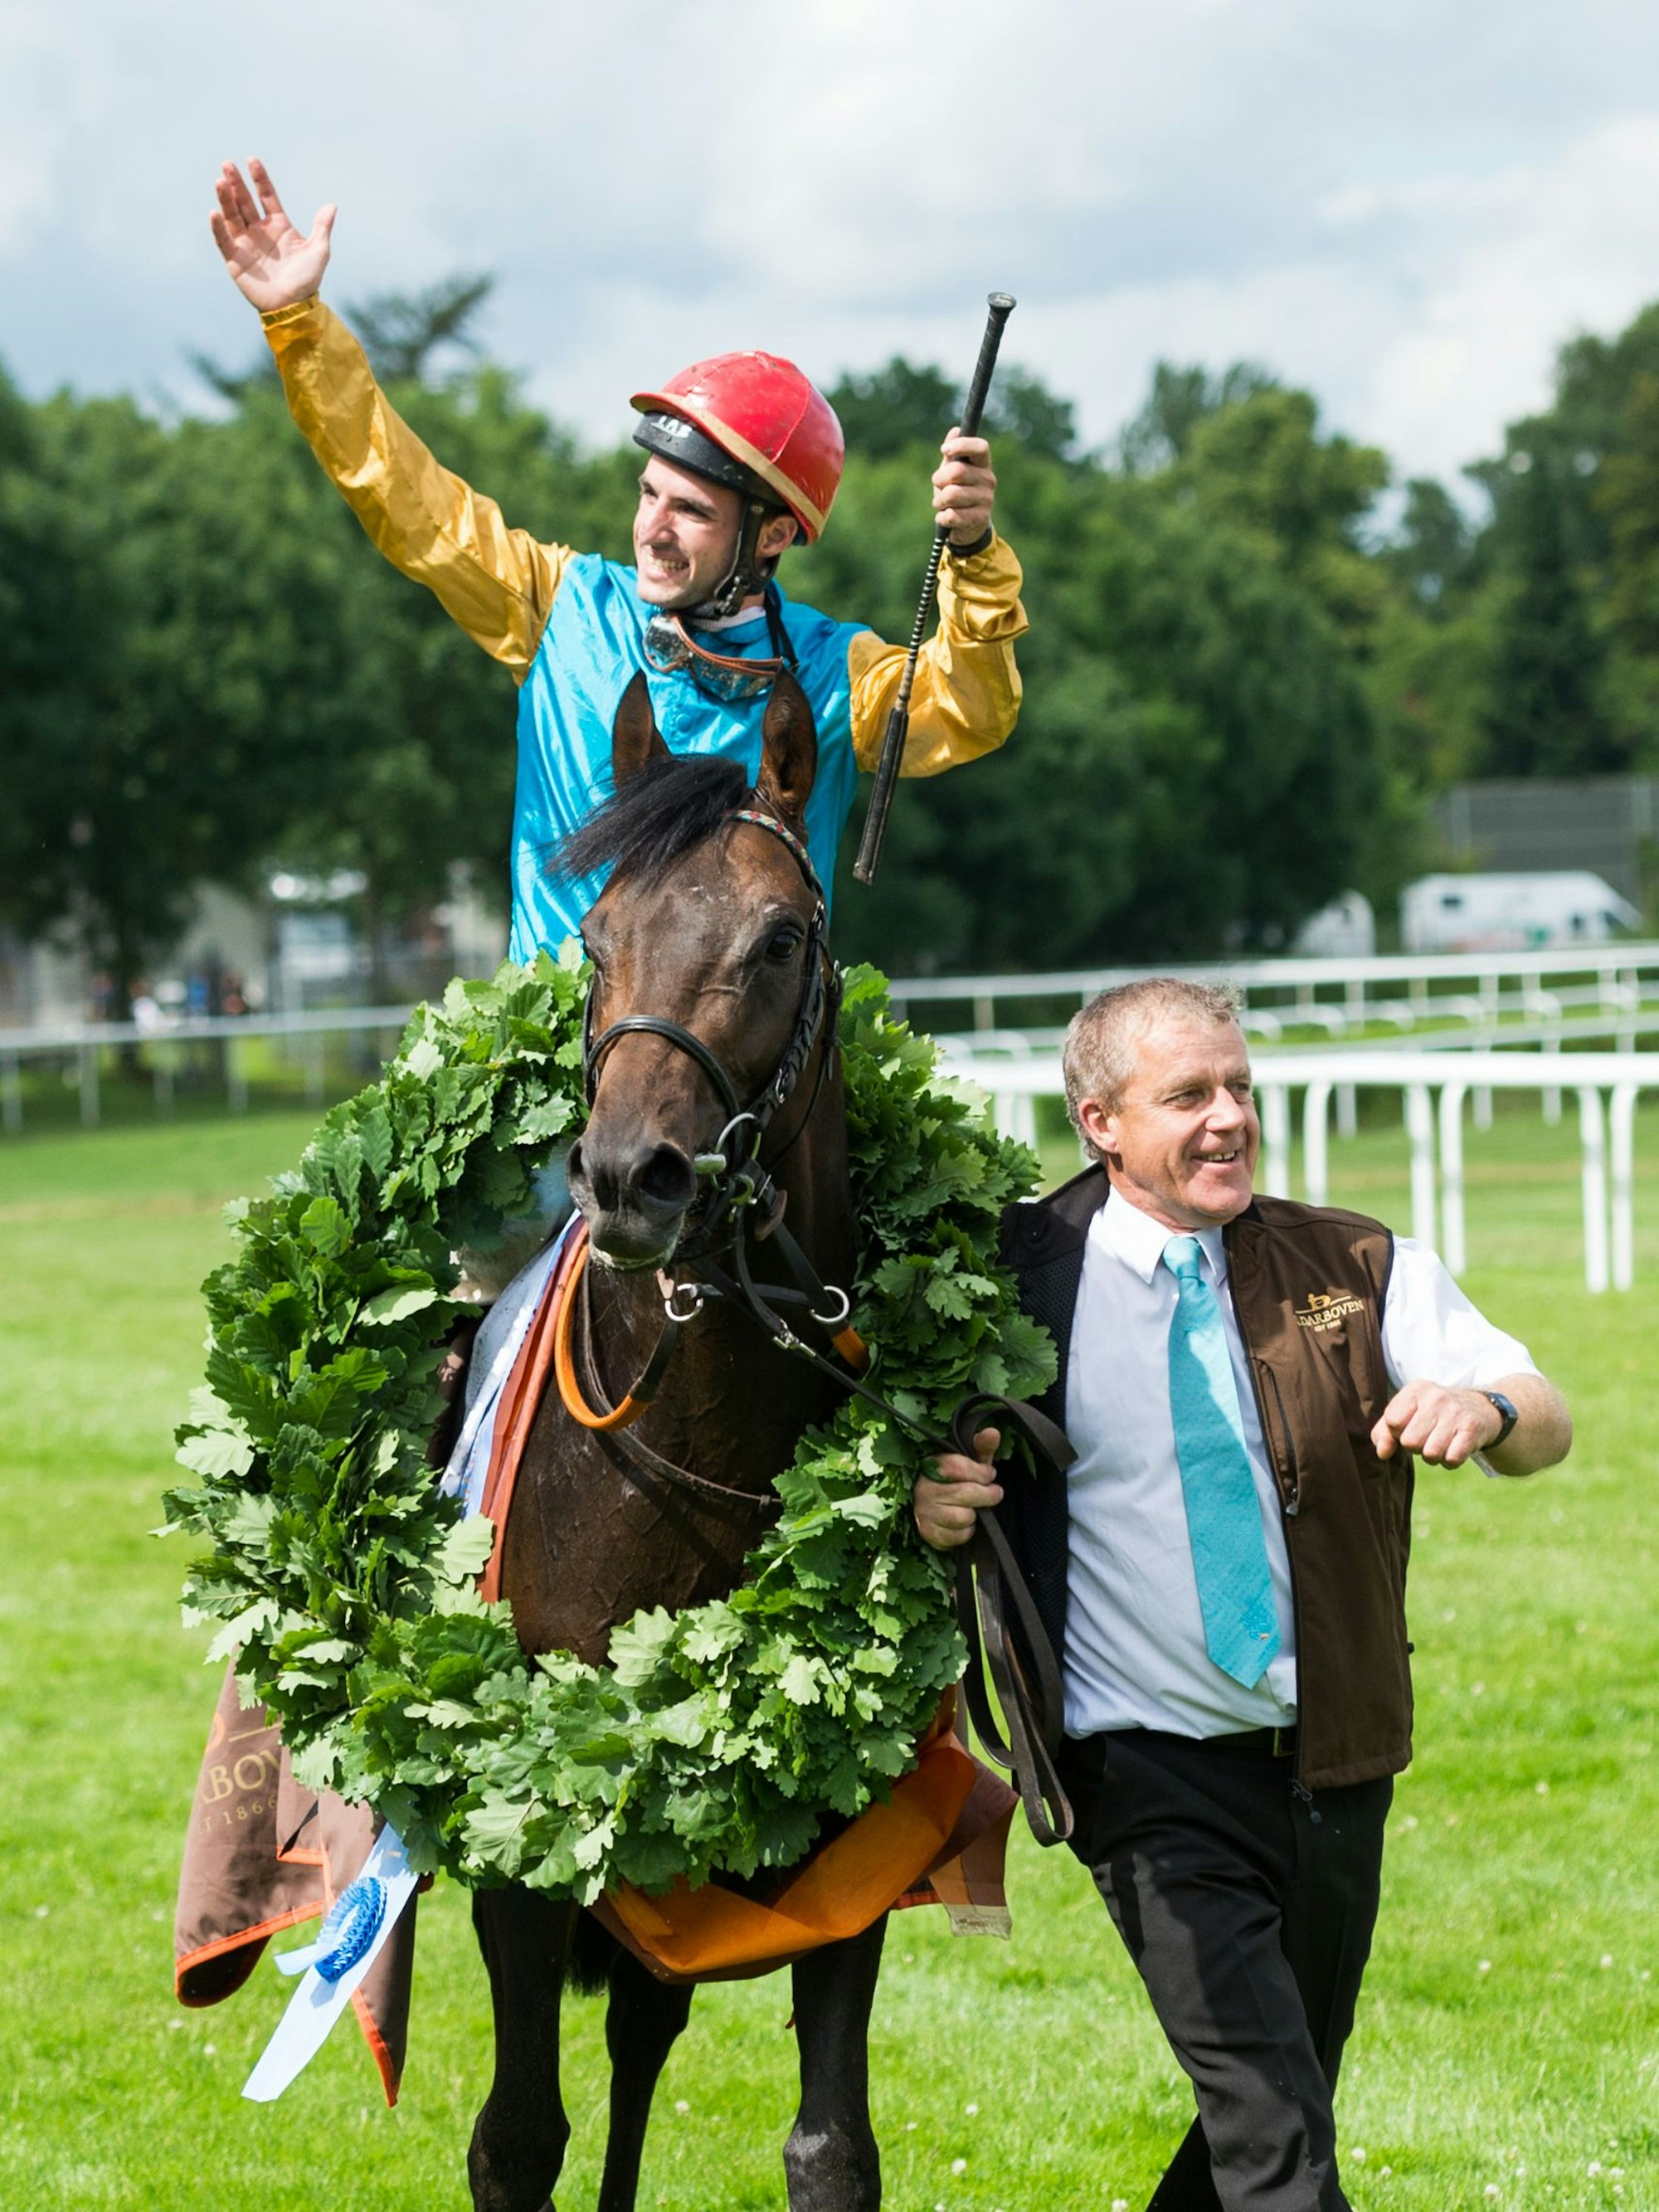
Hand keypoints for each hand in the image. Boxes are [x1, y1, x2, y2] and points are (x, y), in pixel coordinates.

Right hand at [210, 159, 335, 312]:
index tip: (252, 160)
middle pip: (245, 201)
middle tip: (227, 164)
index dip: (259, 179)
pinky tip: (214, 212)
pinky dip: (217, 227)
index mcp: (279, 225)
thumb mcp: (318, 252)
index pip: (267, 196)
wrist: (293, 308)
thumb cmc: (307, 281)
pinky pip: (223, 240)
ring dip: (225, 199)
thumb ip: (322, 228)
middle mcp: (259, 231)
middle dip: (236, 183)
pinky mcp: (234, 259)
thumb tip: (332, 205)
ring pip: (232, 216)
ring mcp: (246, 243)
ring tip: (219, 181)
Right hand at [913, 1426, 1002, 1549]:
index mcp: (931, 1465)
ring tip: (974, 1508)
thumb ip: (982, 1447)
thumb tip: (993, 1432)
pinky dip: (968, 1531)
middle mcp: (923, 1487)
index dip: (981, 1472)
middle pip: (964, 1493)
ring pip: (963, 1516)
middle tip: (994, 1493)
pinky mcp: (928, 1533)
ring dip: (975, 1514)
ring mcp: (923, 1511)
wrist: (940, 1511)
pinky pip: (959, 1535)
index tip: (990, 1474)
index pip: (958, 1466)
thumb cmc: (960, 1481)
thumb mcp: (972, 1462)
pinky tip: (964, 1523)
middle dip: (987, 1494)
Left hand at [933, 429, 996, 547]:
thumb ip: (953, 452)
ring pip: (950, 494)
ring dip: (939, 500)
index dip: (962, 445)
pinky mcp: (980, 519)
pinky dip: (942, 517)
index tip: (944, 450)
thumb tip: (955, 430)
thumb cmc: (958, 491)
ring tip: (943, 503)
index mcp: (984, 464)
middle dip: (939, 479)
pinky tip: (947, 517)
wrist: (968, 526)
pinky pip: (951, 515)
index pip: (981, 447)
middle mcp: (989, 480)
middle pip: (956, 471)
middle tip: (939, 485)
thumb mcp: (953, 470)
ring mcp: (986, 500)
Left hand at [1371, 1382, 1501, 1468]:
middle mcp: (1436, 1397)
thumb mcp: (1406, 1413)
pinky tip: (1454, 1447)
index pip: (1392, 1421)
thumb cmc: (1432, 1414)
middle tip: (1427, 1436)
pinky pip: (1452, 1460)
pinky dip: (1450, 1461)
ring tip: (1440, 1442)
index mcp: (1416, 1389)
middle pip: (1410, 1441)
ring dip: (1433, 1456)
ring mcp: (1456, 1412)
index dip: (1397, 1432)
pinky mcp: (1472, 1429)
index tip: (1409, 1427)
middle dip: (1415, 1447)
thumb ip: (1385, 1432)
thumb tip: (1382, 1453)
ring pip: (1431, 1454)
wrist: (1479, 1408)